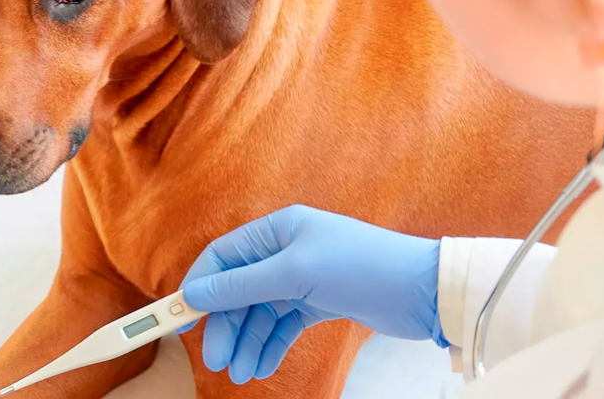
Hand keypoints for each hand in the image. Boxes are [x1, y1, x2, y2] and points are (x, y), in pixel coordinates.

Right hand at [177, 205, 446, 384]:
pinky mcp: (319, 300)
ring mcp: (302, 276)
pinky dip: (270, 345)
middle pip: (239, 290)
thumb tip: (195, 292)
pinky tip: (261, 367)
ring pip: (260, 312)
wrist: (423, 290)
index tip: (179, 319)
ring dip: (247, 341)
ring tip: (240, 373)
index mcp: (278, 229)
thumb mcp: (295, 273)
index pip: (223, 257)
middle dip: (225, 325)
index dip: (199, 287)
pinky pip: (283, 325)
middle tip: (216, 361)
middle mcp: (286, 249)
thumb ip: (243, 285)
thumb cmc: (362, 267)